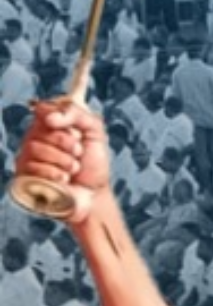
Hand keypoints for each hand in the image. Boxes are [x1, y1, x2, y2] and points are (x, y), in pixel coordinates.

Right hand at [13, 97, 108, 220]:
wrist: (94, 196)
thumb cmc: (93, 166)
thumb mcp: (95, 134)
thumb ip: (79, 115)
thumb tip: (51, 116)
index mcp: (50, 127)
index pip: (41, 110)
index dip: (52, 114)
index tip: (62, 122)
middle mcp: (35, 139)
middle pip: (40, 130)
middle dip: (66, 142)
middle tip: (79, 153)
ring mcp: (27, 157)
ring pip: (34, 148)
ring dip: (62, 160)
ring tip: (74, 169)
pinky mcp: (23, 176)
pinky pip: (31, 167)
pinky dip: (53, 173)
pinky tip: (64, 179)